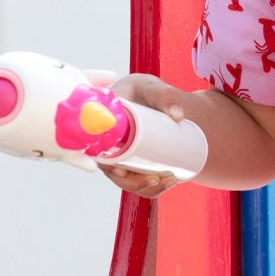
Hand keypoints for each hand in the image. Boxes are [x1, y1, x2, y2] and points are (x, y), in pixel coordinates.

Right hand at [98, 73, 186, 198]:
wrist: (154, 98)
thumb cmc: (146, 91)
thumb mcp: (151, 88)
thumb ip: (165, 96)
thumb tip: (178, 116)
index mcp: (101, 127)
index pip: (96, 150)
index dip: (106, 164)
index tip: (122, 171)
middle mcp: (107, 145)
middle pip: (113, 171)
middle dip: (133, 181)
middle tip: (156, 178)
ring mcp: (120, 157)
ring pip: (127, 179)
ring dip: (145, 187)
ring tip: (170, 180)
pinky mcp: (133, 164)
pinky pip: (137, 180)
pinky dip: (151, 187)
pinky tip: (167, 183)